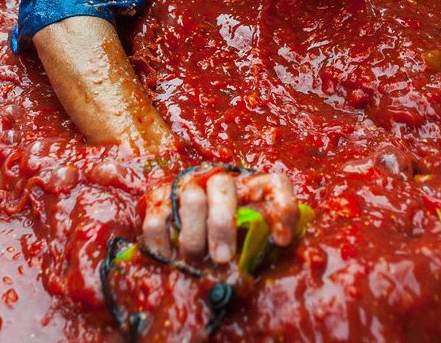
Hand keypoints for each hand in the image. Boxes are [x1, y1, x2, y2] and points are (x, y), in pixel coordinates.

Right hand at [142, 168, 300, 263]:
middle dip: (222, 224)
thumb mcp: (252, 242)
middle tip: (222, 258)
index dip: (282, 208)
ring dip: (193, 233)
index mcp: (252, 187)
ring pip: (191, 198)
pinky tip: (169, 259)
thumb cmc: (231, 242)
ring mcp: (189, 186)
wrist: (184, 231)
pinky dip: (162, 241)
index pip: (274, 184)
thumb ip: (262, 246)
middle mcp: (221, 180)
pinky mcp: (160, 198)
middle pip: (223, 185)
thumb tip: (270, 259)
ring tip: (194, 260)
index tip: (281, 241)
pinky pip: (159, 217)